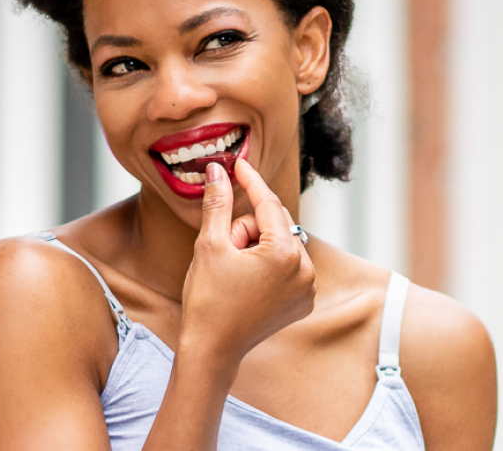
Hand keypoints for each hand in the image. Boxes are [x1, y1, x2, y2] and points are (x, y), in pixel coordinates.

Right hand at [180, 159, 315, 366]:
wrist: (212, 351)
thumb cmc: (207, 300)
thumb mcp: (209, 244)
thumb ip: (218, 202)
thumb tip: (218, 170)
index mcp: (284, 254)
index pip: (269, 203)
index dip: (251, 180)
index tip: (239, 163)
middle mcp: (305, 270)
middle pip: (274, 222)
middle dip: (246, 226)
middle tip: (224, 246)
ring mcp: (307, 288)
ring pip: (280, 241)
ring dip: (255, 244)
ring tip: (233, 268)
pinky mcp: (303, 300)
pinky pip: (287, 262)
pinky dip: (267, 261)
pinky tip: (247, 279)